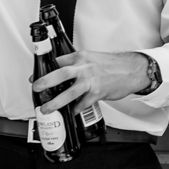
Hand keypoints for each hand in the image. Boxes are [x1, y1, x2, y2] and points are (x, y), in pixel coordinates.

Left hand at [34, 50, 154, 113]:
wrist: (132, 70)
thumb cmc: (114, 65)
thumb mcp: (93, 58)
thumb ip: (79, 65)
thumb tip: (65, 74)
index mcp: (82, 57)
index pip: (59, 61)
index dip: (46, 70)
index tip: (37, 77)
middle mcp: (85, 67)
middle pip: (60, 74)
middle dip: (45, 82)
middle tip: (36, 88)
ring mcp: (91, 81)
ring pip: (70, 92)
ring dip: (56, 102)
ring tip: (47, 108)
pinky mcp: (98, 93)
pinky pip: (83, 103)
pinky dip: (76, 109)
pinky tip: (72, 112)